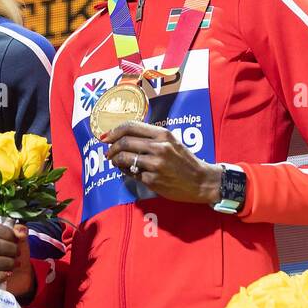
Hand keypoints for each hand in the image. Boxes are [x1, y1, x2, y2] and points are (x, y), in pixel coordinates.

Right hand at [0, 220, 34, 300]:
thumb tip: (20, 231)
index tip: (17, 238)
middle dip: (10, 248)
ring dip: (7, 262)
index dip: (6, 232)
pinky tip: (8, 274)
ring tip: (16, 263)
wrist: (20, 274)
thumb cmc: (15, 252)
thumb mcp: (20, 239)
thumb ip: (21, 231)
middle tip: (18, 252)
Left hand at [101, 120, 222, 204]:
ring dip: (115, 160)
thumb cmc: (185, 161)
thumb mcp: (172, 142)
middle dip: (111, 147)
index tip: (106, 136)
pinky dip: (124, 171)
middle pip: (124, 142)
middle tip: (108, 152)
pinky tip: (127, 170)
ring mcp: (155, 164)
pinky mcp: (153, 180)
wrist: (201, 181)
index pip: (131, 126)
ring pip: (124, 158)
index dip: (114, 131)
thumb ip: (152, 138)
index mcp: (163, 135)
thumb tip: (125, 137)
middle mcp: (159, 147)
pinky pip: (131, 173)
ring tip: (115, 161)